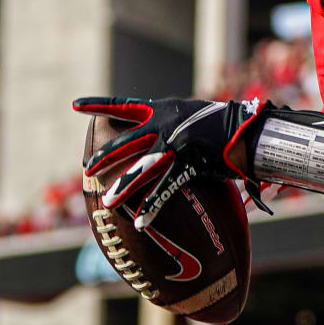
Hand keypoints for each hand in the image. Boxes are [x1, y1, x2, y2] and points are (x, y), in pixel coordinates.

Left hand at [74, 96, 270, 228]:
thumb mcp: (191, 115)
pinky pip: (165, 189)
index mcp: (162, 110)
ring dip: (123, 188)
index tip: (76, 104)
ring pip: (141, 169)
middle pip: (126, 143)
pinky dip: (152, 206)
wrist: (247, 128)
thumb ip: (172, 123)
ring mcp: (174, 144)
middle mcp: (164, 124)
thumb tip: (160, 130)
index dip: (99, 105)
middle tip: (86, 168)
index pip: (124, 105)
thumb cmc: (224, 123)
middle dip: (105, 157)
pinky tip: (140, 221)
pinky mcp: (187, 163)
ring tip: (106, 202)